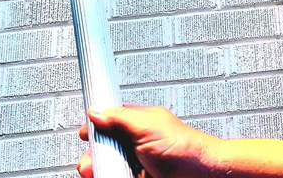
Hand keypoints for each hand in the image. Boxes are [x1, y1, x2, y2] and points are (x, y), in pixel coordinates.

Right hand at [77, 105, 219, 177]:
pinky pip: (117, 176)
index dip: (96, 128)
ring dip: (100, 170)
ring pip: (109, 166)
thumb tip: (96, 110)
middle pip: (105, 147)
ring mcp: (137, 163)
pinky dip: (110, 176)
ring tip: (96, 173)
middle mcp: (136, 142)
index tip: (83, 135)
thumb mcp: (147, 126)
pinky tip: (108, 176)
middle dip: (93, 155)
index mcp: (139, 122)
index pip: (111, 120)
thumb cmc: (182, 146)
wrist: (199, 175)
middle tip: (88, 164)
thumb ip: (120, 118)